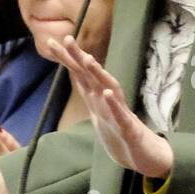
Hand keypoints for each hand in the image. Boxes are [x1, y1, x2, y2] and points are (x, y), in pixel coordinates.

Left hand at [41, 35, 173, 179]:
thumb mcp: (98, 111)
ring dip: (99, 74)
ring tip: (88, 59)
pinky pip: (120, 115)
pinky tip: (107, 94)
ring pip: (109, 88)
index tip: (51, 43)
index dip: (67, 59)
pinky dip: (113, 104)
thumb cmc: (119, 131)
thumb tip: (77, 75)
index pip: (81, 75)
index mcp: (98, 98)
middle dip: (79, 57)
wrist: (143, 155)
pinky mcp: (128, 128)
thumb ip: (89, 93)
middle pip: (92, 75)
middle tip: (67, 38)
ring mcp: (119, 112)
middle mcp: (108, 100)